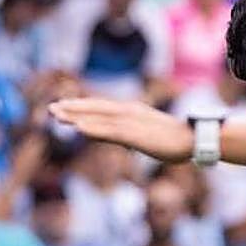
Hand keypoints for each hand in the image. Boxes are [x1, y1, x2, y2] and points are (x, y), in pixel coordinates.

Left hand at [49, 98, 193, 162]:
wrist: (195, 139)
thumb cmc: (176, 139)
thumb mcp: (149, 134)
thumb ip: (134, 134)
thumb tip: (127, 137)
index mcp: (133, 111)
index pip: (102, 108)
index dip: (82, 107)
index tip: (63, 107)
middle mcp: (129, 112)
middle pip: (96, 109)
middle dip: (73, 108)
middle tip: (51, 109)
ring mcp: (131, 122)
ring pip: (98, 118)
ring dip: (76, 116)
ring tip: (56, 116)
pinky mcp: (135, 134)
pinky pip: (109, 131)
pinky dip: (92, 129)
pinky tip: (77, 130)